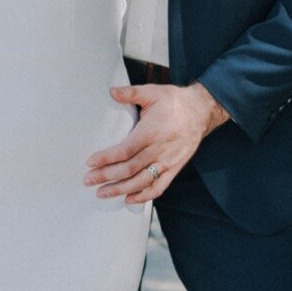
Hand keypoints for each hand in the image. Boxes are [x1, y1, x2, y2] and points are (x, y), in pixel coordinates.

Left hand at [86, 81, 229, 204]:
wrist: (202, 111)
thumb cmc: (175, 102)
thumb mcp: (153, 92)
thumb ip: (131, 93)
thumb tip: (112, 92)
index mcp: (152, 131)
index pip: (125, 150)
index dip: (106, 158)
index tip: (91, 162)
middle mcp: (160, 149)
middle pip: (130, 168)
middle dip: (106, 176)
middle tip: (88, 180)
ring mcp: (168, 161)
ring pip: (142, 181)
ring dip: (120, 189)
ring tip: (102, 193)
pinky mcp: (174, 168)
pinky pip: (159, 187)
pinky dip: (143, 196)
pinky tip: (129, 198)